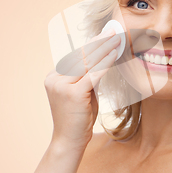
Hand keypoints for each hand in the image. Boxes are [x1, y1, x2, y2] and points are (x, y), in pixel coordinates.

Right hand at [44, 28, 120, 149]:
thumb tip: (102, 60)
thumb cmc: (78, 119)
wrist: (69, 142)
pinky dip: (105, 63)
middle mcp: (55, 79)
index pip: (76, 57)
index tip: (104, 34)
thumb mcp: (83, 94)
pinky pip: (92, 74)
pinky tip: (114, 54)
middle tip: (113, 30)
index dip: (92, 44)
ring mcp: (62, 85)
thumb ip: (88, 78)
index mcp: (54, 77)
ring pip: (87, 62)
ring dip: (104, 48)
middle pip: (81, 56)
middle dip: (99, 42)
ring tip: (117, 38)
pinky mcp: (73, 93)